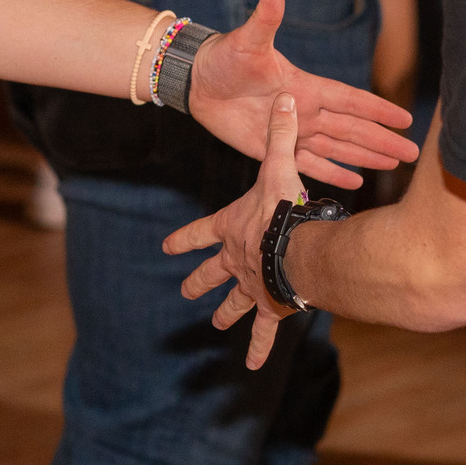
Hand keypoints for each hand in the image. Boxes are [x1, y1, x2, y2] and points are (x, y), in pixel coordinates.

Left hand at [165, 94, 313, 368]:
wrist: (297, 248)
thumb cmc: (285, 208)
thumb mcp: (280, 166)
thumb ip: (282, 133)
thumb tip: (285, 96)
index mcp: (231, 229)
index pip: (201, 233)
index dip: (185, 239)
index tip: (168, 248)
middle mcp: (236, 260)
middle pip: (211, 273)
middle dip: (199, 282)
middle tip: (186, 292)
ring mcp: (251, 285)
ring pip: (234, 303)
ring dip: (226, 313)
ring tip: (216, 324)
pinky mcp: (272, 305)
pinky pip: (264, 332)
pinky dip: (259, 349)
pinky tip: (254, 368)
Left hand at [184, 0, 420, 189]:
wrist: (198, 81)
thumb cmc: (224, 56)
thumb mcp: (248, 39)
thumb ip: (266, 17)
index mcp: (306, 86)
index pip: (351, 101)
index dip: (377, 110)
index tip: (405, 119)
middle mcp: (305, 110)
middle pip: (353, 130)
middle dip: (383, 141)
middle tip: (412, 154)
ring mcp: (292, 131)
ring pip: (338, 149)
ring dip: (366, 158)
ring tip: (394, 166)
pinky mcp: (274, 149)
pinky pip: (309, 164)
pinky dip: (332, 173)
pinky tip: (355, 183)